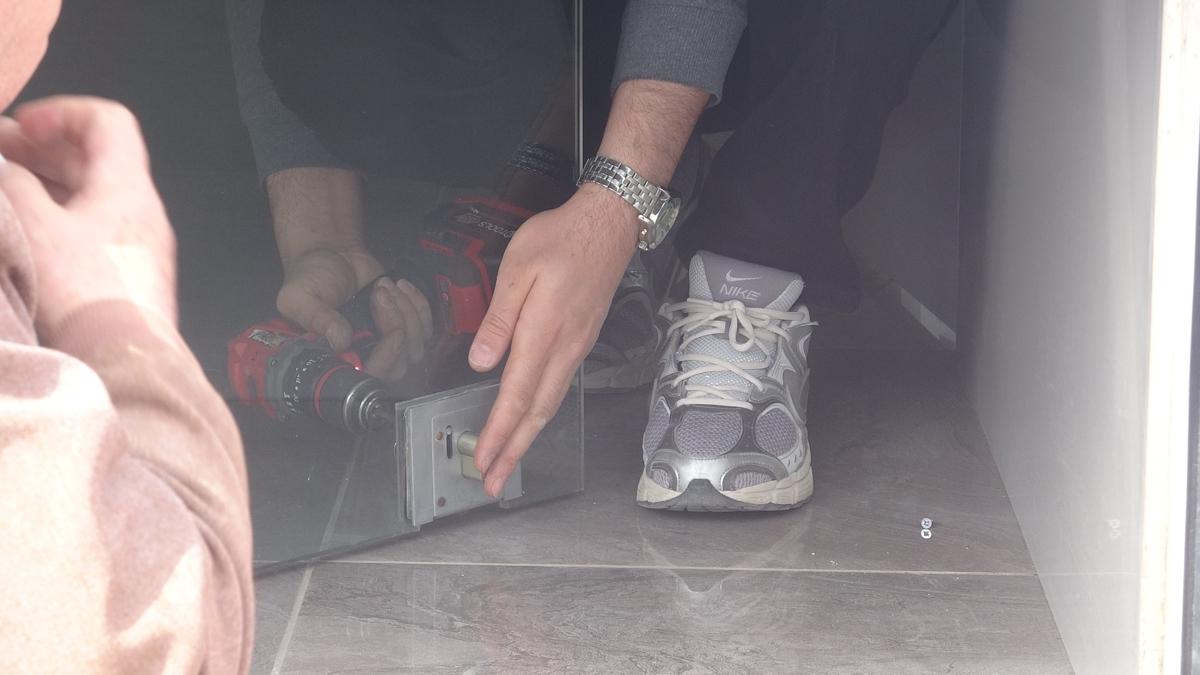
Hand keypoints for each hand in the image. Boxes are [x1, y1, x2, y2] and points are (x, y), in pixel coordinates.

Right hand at [0, 97, 175, 333]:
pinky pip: (92, 235)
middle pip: (96, 162)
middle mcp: (142, 214)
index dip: (61, 113)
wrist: (125, 363)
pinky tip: (24, 239)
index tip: (18, 126)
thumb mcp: (34, 226)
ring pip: (91, 200)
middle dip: (40, 151)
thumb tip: (3, 169)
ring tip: (3, 195)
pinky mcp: (129, 282)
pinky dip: (57, 223)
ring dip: (45, 188)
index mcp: (128, 188)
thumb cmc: (83, 291)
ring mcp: (139, 249)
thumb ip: (12, 186)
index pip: (108, 122)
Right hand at [277, 246, 431, 380]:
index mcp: (337, 359)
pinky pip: (426, 327)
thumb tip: (340, 341)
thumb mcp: (300, 297)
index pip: (370, 378)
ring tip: (384, 286)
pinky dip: (419, 304)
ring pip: (415, 346)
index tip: (393, 333)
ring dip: (407, 312)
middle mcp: (364, 356)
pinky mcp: (404, 326)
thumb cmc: (310, 277)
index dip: (386, 360)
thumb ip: (316, 319)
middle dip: (396, 325)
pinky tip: (402, 285)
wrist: (331, 253)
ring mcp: (386, 343)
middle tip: (379, 294)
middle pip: (399, 364)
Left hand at [468, 183, 638, 496]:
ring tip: (509, 461)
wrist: (608, 225)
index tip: (484, 461)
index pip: (515, 395)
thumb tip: (482, 362)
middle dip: (513, 451)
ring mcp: (576, 347)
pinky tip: (530, 419)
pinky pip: (559, 387)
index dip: (499, 433)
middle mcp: (563, 348)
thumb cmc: (560, 238)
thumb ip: (499, 318)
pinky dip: (541, 413)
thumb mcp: (517, 268)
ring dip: (527, 437)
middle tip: (493, 482)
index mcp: (542, 333)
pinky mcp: (581, 341)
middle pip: (536, 412)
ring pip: (549, 404)